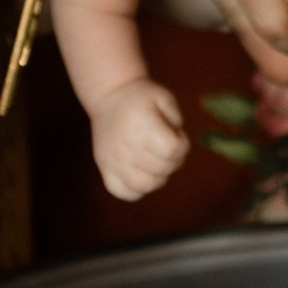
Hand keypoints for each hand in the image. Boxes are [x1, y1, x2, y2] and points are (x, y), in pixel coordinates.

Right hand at [89, 79, 188, 200]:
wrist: (109, 95)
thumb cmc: (142, 97)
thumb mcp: (165, 98)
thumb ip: (177, 122)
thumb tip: (177, 149)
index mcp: (142, 125)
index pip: (172, 150)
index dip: (183, 146)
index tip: (178, 136)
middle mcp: (126, 145)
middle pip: (161, 169)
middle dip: (173, 161)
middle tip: (168, 148)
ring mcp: (112, 159)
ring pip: (143, 185)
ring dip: (158, 178)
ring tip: (157, 162)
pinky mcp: (104, 168)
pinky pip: (123, 192)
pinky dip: (137, 189)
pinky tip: (142, 174)